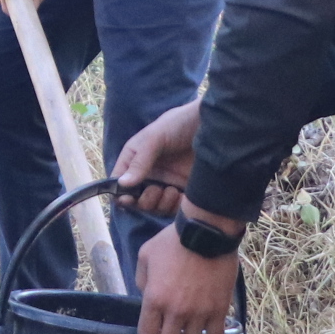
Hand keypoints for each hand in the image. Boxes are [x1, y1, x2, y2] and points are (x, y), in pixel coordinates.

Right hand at [111, 98, 201, 218]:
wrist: (215, 125)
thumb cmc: (179, 124)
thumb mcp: (155, 138)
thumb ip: (139, 161)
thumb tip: (122, 184)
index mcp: (135, 160)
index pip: (119, 182)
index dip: (120, 193)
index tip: (128, 198)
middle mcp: (149, 174)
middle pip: (135, 200)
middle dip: (142, 201)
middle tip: (155, 191)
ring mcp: (167, 183)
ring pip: (153, 207)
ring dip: (159, 204)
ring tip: (170, 190)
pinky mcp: (184, 191)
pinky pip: (173, 209)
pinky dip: (174, 207)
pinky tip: (180, 195)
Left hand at [135, 221, 242, 333]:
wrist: (206, 233)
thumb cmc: (172, 242)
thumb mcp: (145, 256)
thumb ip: (141, 280)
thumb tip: (146, 296)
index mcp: (154, 299)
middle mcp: (176, 311)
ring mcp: (200, 312)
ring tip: (190, 331)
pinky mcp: (220, 309)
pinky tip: (208, 328)